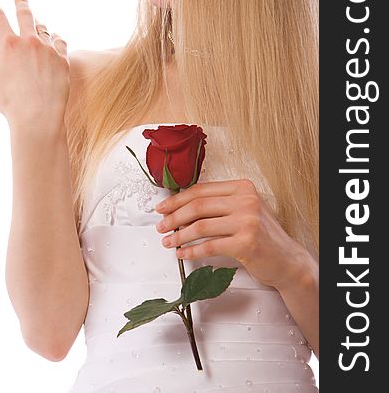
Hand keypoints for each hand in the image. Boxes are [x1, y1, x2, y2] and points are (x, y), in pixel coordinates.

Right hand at [0, 0, 70, 125]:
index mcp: (8, 45)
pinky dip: (55, 39)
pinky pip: (60, 42)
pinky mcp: (63, 59)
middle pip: (25, 14)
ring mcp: (49, 50)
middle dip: (21, 1)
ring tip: (36, 22)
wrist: (39, 117)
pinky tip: (54, 38)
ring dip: (38, 25)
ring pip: (43, 29)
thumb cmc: (8, 104)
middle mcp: (30, 42)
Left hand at [155, 178, 310, 290]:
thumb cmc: (262, 236)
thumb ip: (219, 204)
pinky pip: (209, 246)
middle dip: (173, 217)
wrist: (288, 260)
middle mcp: (246, 200)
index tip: (162, 208)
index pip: (201, 190)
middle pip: (198, 205)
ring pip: (200, 226)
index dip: (177, 199)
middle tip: (161, 226)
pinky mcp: (246, 243)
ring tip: (168, 241)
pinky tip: (182, 253)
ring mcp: (247, 221)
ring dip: (179, 235)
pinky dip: (191, 251)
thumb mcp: (244, 210)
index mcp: (242, 187)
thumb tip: (181, 207)